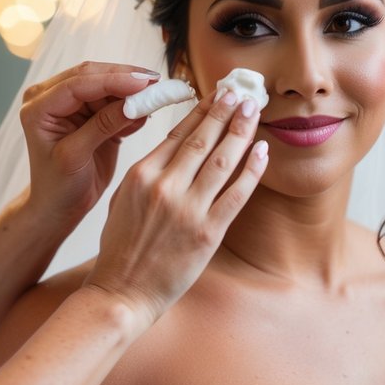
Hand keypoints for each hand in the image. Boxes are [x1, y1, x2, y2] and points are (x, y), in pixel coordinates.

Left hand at [19, 61, 160, 230]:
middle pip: (93, 76)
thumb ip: (102, 126)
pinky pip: (114, 100)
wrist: (59, 205)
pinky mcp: (89, 112)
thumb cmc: (58, 187)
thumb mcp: (76, 157)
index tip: (144, 82)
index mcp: (38, 107)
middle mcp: (51, 98)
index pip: (78, 83)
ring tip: (156, 98)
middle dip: (126, 79)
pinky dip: (131, 106)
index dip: (113, 80)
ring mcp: (71, 103)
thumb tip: (133, 103)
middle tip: (157, 83)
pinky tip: (145, 114)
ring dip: (132, 92)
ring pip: (107, 85)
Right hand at [85, 88, 267, 325]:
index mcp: (141, 174)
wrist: (122, 292)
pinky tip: (263, 151)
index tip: (216, 95)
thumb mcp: (122, 200)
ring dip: (241, 131)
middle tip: (242, 92)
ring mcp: (188, 209)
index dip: (201, 111)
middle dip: (225, 111)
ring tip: (254, 111)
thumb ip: (147, 173)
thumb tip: (173, 148)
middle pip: (203, 139)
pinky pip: (236, 194)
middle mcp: (165, 187)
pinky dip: (252, 170)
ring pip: (222, 160)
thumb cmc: (120, 249)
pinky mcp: (207, 232)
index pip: (177, 133)